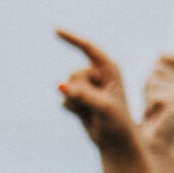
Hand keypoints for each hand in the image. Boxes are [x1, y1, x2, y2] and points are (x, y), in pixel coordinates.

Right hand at [55, 30, 138, 152]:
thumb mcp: (104, 107)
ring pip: (65, 86)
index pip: (89, 49)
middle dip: (79, 89)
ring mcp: (88, 87)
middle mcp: (99, 75)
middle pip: (73, 73)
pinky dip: (71, 109)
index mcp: (111, 69)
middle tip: (96, 103)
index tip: (55, 30)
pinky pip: (63, 99)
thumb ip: (83, 95)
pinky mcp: (79, 99)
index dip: (72, 39)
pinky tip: (84, 116)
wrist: (116, 142)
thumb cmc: (118, 123)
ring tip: (92, 111)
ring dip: (75, 101)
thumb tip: (61, 86)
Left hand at [138, 54, 173, 148]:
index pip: (170, 57)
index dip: (165, 61)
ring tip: (154, 112)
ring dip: (148, 97)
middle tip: (153, 106)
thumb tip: (166, 53)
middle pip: (156, 71)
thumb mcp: (153, 90)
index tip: (160, 76)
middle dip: (148, 87)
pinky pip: (155, 94)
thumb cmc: (152, 118)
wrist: (156, 143)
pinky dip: (150, 107)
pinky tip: (156, 117)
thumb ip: (160, 71)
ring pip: (154, 81)